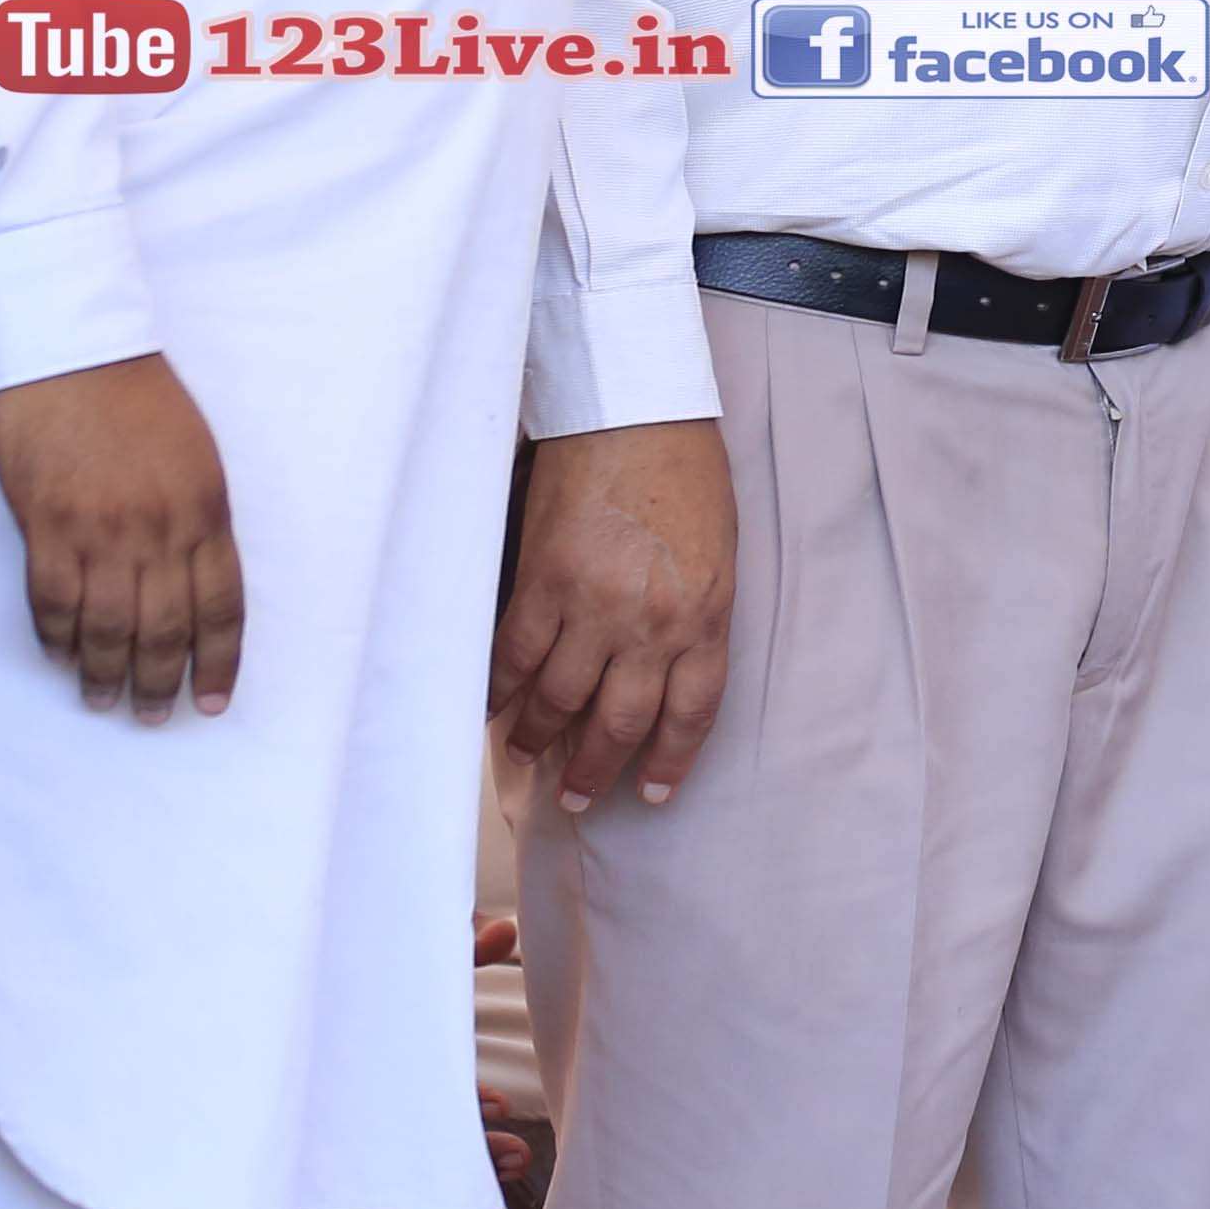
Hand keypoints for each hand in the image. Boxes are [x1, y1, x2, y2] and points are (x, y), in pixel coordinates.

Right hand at [0, 352, 242, 720]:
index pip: (222, 606)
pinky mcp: (47, 526)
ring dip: (105, 672)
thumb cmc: (137, 398)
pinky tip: (59, 656)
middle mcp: (159, 530)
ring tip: (103, 700)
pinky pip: (52, 601)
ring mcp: (101, 532)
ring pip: (108, 627)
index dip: (219, 661)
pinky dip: (55, 637)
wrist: (72, 354)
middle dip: (161, 682)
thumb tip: (189, 582)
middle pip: (165, 628)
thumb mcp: (196, 458)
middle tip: (152, 715)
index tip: (213, 700)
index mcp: (206, 511)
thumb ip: (196, 521)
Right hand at [495, 421, 736, 811]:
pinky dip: (500, 690)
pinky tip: (493, 709)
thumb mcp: (716, 554)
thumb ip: (694, 617)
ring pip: (560, 699)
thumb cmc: (686, 474)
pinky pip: (515, 656)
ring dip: (539, 737)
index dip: (668, 761)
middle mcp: (652, 625)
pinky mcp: (544, 582)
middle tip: (576, 797)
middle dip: (595, 770)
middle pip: (620, 722)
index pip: (691, 712)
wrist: (637, 411)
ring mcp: (594, 607)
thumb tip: (656, 670)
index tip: (649, 793)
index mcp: (706, 616)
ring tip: (528, 755)